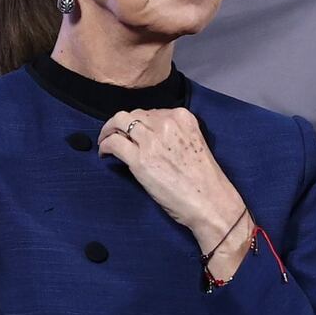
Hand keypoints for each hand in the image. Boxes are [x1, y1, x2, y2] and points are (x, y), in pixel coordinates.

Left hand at [97, 107, 251, 275]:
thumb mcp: (193, 143)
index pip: (150, 112)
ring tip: (105, 141)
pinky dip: (105, 145)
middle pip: (132, 114)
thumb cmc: (204, 180)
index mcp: (182, 118)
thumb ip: (173, 134)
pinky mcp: (139, 159)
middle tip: (114, 134)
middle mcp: (166, 123)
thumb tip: (148, 135)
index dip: (138, 122)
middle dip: (121, 124)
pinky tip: (104, 153)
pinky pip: (113, 143)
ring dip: (108, 131)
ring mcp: (151, 140)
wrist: (210, 202)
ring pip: (119, 122)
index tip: (134, 132)